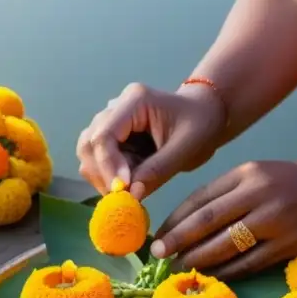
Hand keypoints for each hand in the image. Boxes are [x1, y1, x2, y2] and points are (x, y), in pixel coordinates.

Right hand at [76, 83, 225, 198]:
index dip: (108, 165)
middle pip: (89, 144)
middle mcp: (115, 108)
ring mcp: (111, 122)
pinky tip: (133, 182)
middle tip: (124, 196)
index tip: (123, 190)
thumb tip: (131, 195)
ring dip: (104, 177)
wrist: (207, 115)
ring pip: (88, 153)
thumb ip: (158, 170)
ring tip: (133, 187)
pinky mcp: (113, 138)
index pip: (104, 135)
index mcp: (134, 101)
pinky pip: (100, 161)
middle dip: (102, 174)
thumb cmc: (202, 125)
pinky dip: (110, 177)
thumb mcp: (186, 148)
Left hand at [151, 147, 296, 278]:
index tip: (159, 236)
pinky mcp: (288, 245)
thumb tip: (181, 224)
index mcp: (245, 175)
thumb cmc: (282, 182)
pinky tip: (212, 276)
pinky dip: (228, 272)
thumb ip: (220, 195)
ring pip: (227, 246)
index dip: (176, 220)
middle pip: (209, 222)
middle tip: (159, 255)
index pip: (201, 199)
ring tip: (181, 268)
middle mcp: (258, 196)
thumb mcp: (251, 175)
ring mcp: (275, 222)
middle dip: (179, 241)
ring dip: (200, 260)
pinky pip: (250, 263)